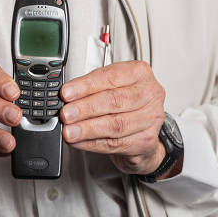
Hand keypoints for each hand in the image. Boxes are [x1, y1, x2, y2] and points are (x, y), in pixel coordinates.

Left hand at [60, 60, 169, 175]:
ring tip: (70, 131)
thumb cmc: (126, 102)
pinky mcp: (146, 142)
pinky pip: (116, 144)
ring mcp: (151, 119)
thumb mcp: (111, 85)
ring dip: (87, 129)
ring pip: (115, 125)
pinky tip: (80, 141)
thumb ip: (91, 87)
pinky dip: (93, 143)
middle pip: (114, 101)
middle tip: (66, 113)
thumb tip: (67, 96)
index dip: (86, 86)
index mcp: (140, 73)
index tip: (66, 93)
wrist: (143, 129)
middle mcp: (150, 94)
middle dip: (85, 108)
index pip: (110, 77)